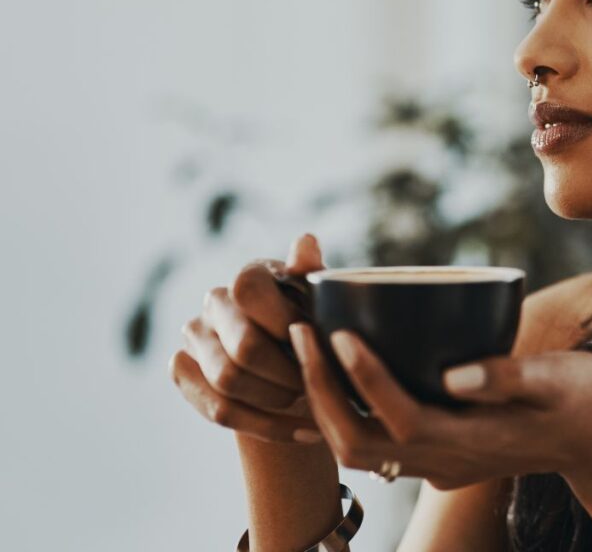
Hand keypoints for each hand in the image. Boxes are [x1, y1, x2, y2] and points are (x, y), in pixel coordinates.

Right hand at [169, 233, 327, 443]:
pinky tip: (303, 431)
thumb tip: (306, 242)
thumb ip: (313, 274)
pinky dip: (266, 426)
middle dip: (287, 374)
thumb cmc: (316, 325)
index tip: (319, 345)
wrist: (295, 365)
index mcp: (249, 276)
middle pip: (243, 348)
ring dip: (277, 401)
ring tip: (309, 404)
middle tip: (316, 384)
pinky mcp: (183, 371)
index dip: (287, 325)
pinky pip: (220, 410)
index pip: (250, 294)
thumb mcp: (325, 301)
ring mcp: (194, 337)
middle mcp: (215, 302)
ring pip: (229, 382)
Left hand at [288, 322, 591, 490]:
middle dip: (320, 390)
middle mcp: (445, 460)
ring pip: (358, 449)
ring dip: (323, 402)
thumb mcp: (560, 380)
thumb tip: (454, 374)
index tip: (337, 331)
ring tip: (306, 345)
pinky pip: (373, 443)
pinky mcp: (438, 454)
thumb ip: (509, 378)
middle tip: (302, 331)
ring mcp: (438, 464)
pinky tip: (329, 377)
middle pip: (358, 442)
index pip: (400, 416)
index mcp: (472, 441)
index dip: (363, 378)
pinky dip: (342, 412)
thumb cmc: (584, 402)